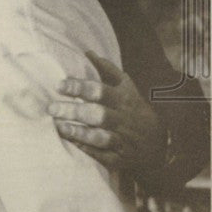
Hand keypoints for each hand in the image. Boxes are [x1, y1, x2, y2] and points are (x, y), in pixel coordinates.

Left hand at [49, 51, 166, 175]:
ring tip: (58, 127)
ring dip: (79, 132)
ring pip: (101, 136)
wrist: (160, 143)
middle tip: (51, 108)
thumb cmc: (134, 110)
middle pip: (98, 114)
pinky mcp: (121, 158)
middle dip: (74, 111)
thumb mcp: (127, 87)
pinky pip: (103, 156)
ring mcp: (123, 140)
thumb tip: (87, 52)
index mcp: (123, 99)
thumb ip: (107, 70)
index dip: (79, 88)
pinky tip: (71, 144)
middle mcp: (123, 119)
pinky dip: (88, 150)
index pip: (100, 91)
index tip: (59, 85)